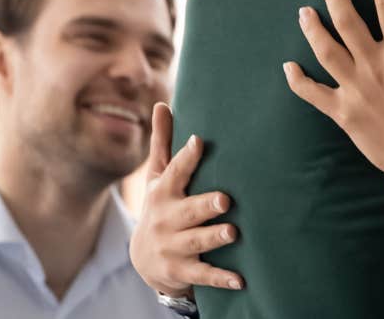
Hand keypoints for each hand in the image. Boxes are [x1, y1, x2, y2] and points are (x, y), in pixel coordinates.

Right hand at [129, 102, 242, 297]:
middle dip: (204, 205)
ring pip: (195, 242)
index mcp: (163, 193)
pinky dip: (221, 278)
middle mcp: (166, 219)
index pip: (175, 172)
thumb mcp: (158, 176)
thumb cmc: (161, 205)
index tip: (199, 141)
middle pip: (187, 211)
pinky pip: (202, 275)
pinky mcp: (180, 271)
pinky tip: (240, 279)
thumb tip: (161, 103)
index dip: (186, 157)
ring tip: (233, 232)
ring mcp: (172, 247)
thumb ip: (163, 142)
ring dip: (214, 238)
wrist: (143, 259)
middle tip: (224, 199)